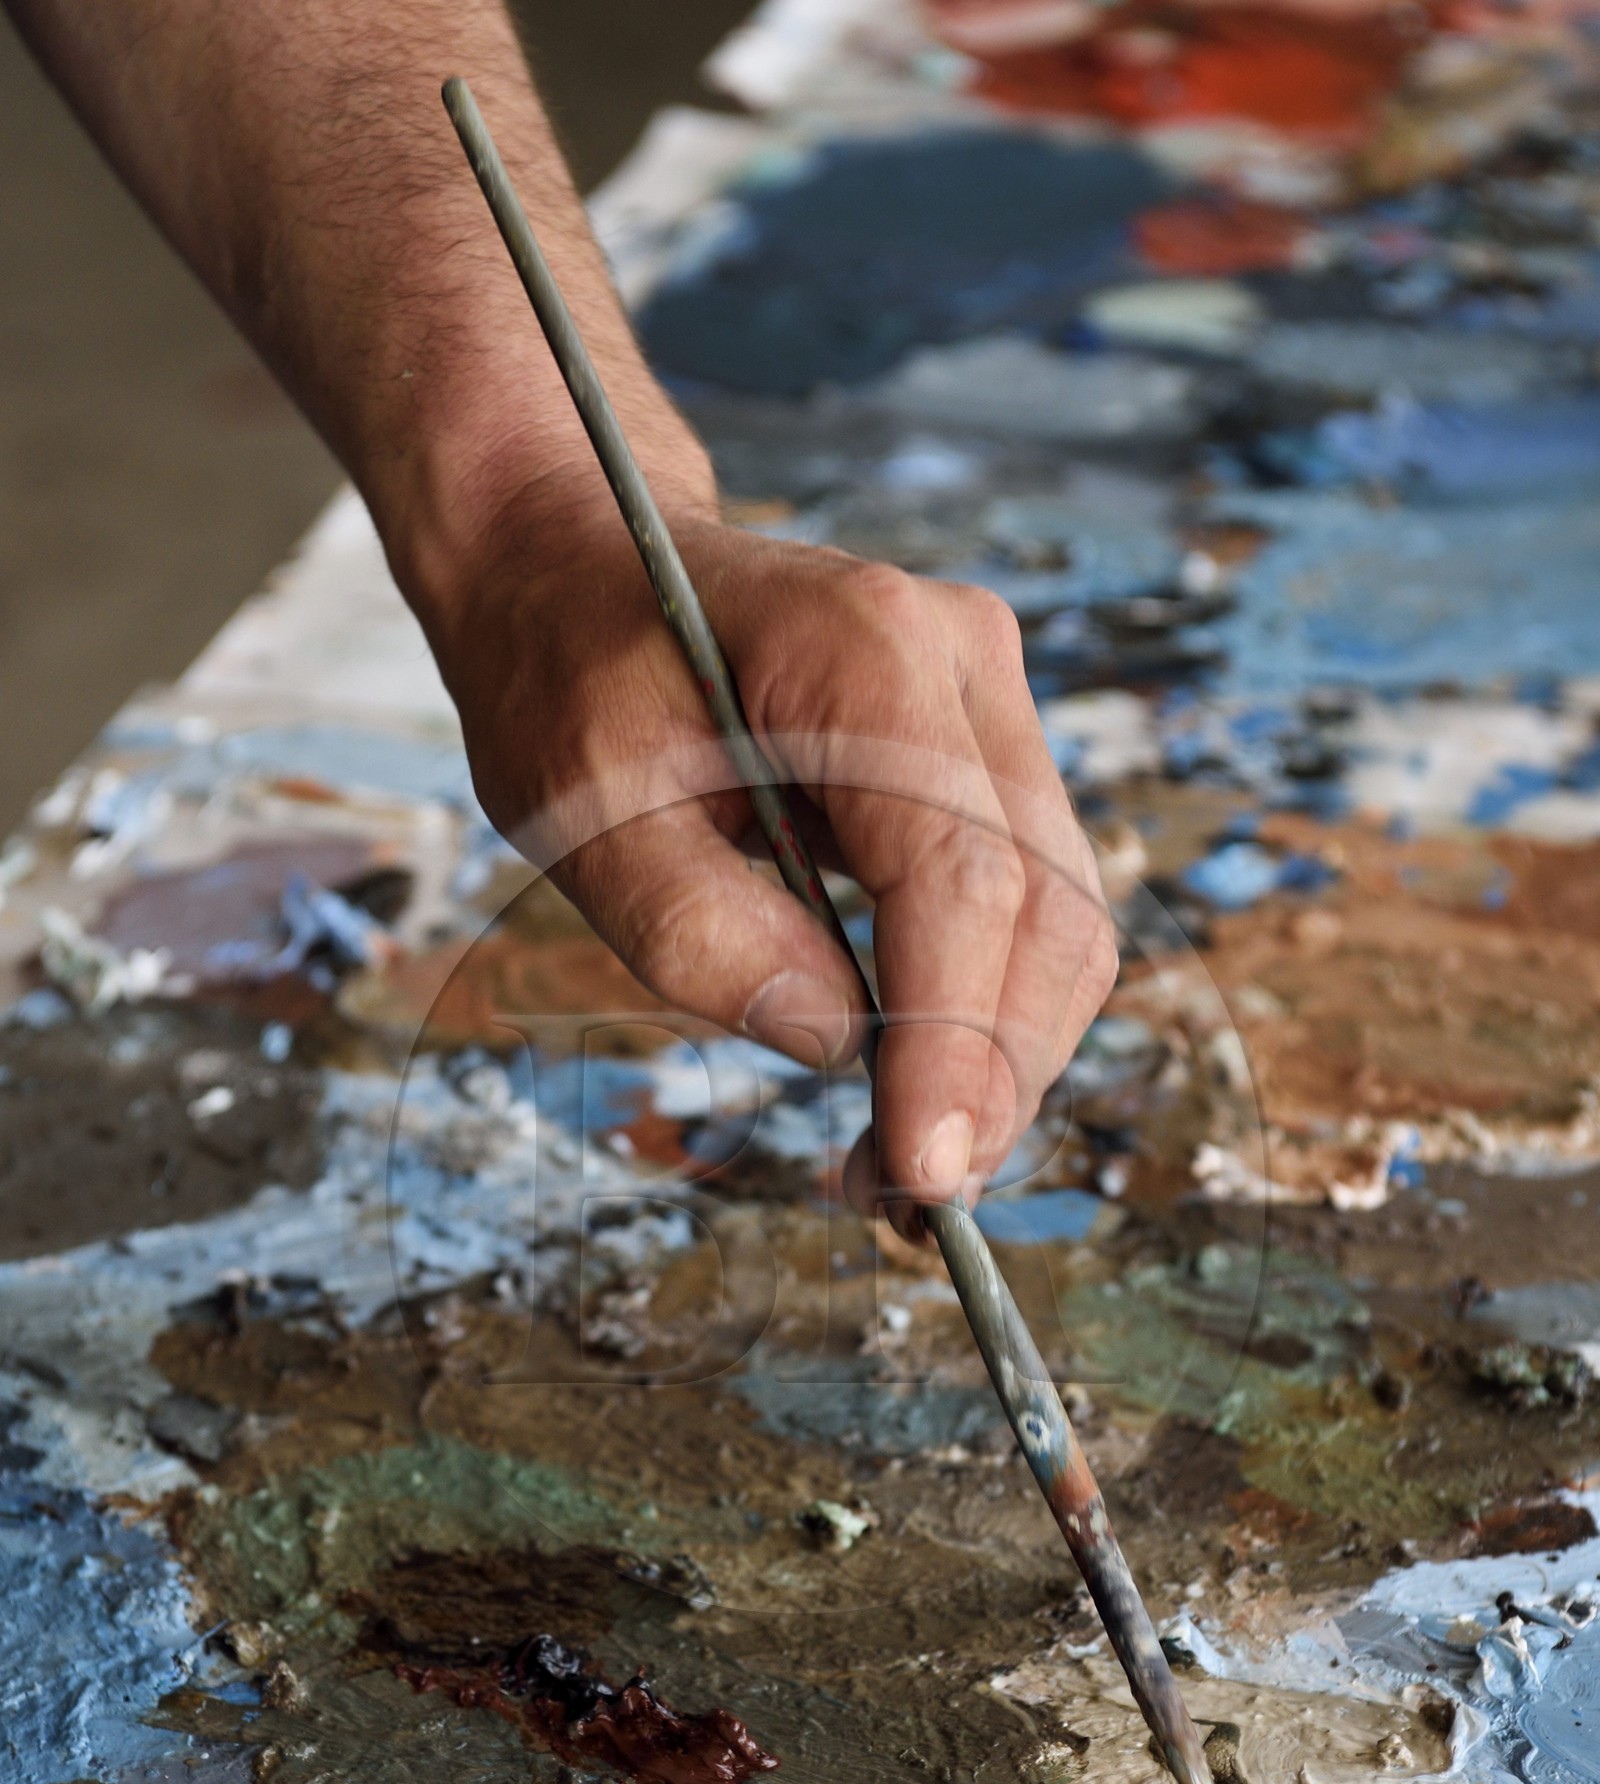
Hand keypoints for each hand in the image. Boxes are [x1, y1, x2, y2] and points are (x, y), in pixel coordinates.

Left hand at [429, 506, 1116, 1229]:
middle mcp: (961, 664)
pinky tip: (918, 1087)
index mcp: (862, 650)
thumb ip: (697, 930)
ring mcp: (988, 705)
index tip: (923, 1176)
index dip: (958, 1044)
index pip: (963, 879)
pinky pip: (1028, 908)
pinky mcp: (986, 755)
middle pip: (1045, 914)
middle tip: (902, 1206)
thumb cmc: (567, 671)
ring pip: (1061, 922)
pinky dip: (987, 1014)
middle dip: (992, 1080)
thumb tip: (837, 1043)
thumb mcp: (577, 808)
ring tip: (900, 1168)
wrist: (585, 560)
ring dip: (1001, 1063)